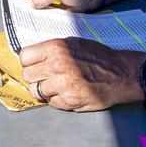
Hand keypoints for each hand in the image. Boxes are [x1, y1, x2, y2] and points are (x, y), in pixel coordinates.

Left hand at [18, 38, 144, 111]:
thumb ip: (53, 50)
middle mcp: (56, 65)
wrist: (121, 74)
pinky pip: (51, 103)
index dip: (29, 62)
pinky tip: (68, 93)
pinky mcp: (69, 100)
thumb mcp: (73, 43)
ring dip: (44, 90)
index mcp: (55, 48)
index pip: (25, 57)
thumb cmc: (99, 57)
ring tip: (56, 86)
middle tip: (46, 77)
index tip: (35, 65)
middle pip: (28, 75)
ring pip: (36, 92)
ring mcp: (61, 84)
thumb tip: (34, 58)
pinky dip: (57, 100)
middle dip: (36, 77)